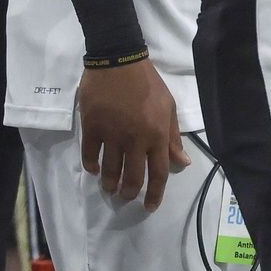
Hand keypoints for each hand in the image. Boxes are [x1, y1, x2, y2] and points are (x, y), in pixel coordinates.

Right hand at [77, 59, 191, 210]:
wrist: (119, 63)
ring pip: (109, 171)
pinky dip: (91, 166)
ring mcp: (112, 135)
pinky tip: (94, 169)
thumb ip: (173, 137)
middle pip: (131, 177)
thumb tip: (181, 162)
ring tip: (110, 188)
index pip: (158, 172)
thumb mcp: (168, 108)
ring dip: (110, 184)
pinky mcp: (92, 128)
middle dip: (129, 193)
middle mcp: (135, 139)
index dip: (155, 193)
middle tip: (125, 197)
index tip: (150, 207)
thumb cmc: (149, 84)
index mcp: (157, 135)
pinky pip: (89, 155)